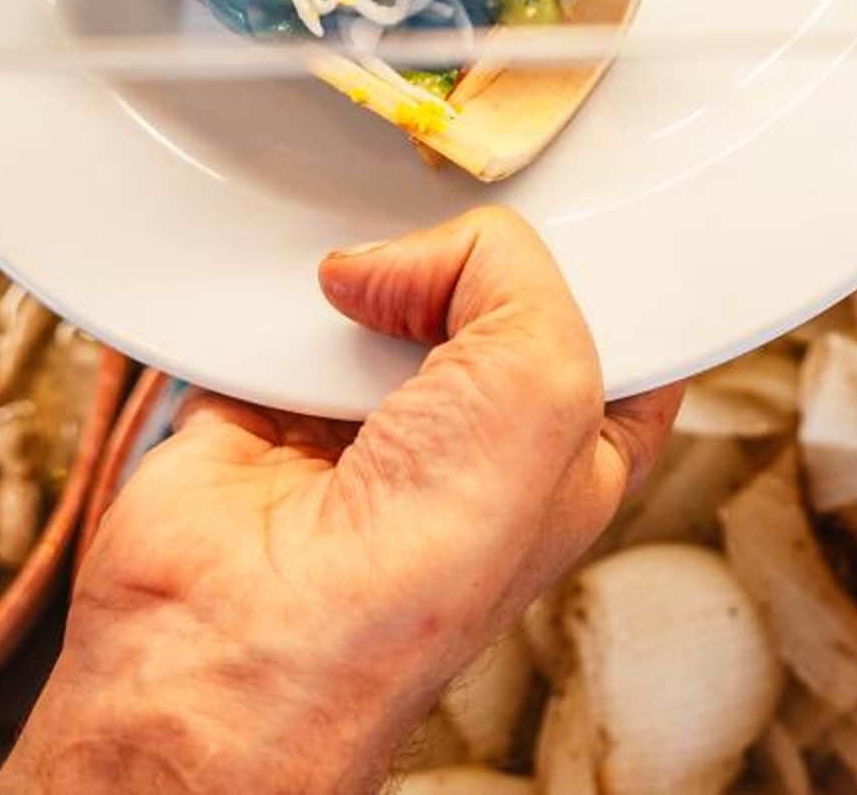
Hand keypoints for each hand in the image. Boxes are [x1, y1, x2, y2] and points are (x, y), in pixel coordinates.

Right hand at [0, 209, 680, 793]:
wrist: (249, 638)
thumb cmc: (421, 572)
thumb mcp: (544, 378)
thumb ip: (511, 269)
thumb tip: (401, 257)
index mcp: (572, 446)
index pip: (607, 327)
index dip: (587, 269)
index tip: (564, 218)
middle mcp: (476, 438)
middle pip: (487, 291)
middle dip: (462, 259)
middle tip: (441, 260)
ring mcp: (371, 424)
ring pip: (380, 293)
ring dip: (363, 280)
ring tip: (360, 301)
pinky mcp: (272, 413)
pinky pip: (273, 319)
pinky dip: (271, 306)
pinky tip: (292, 318)